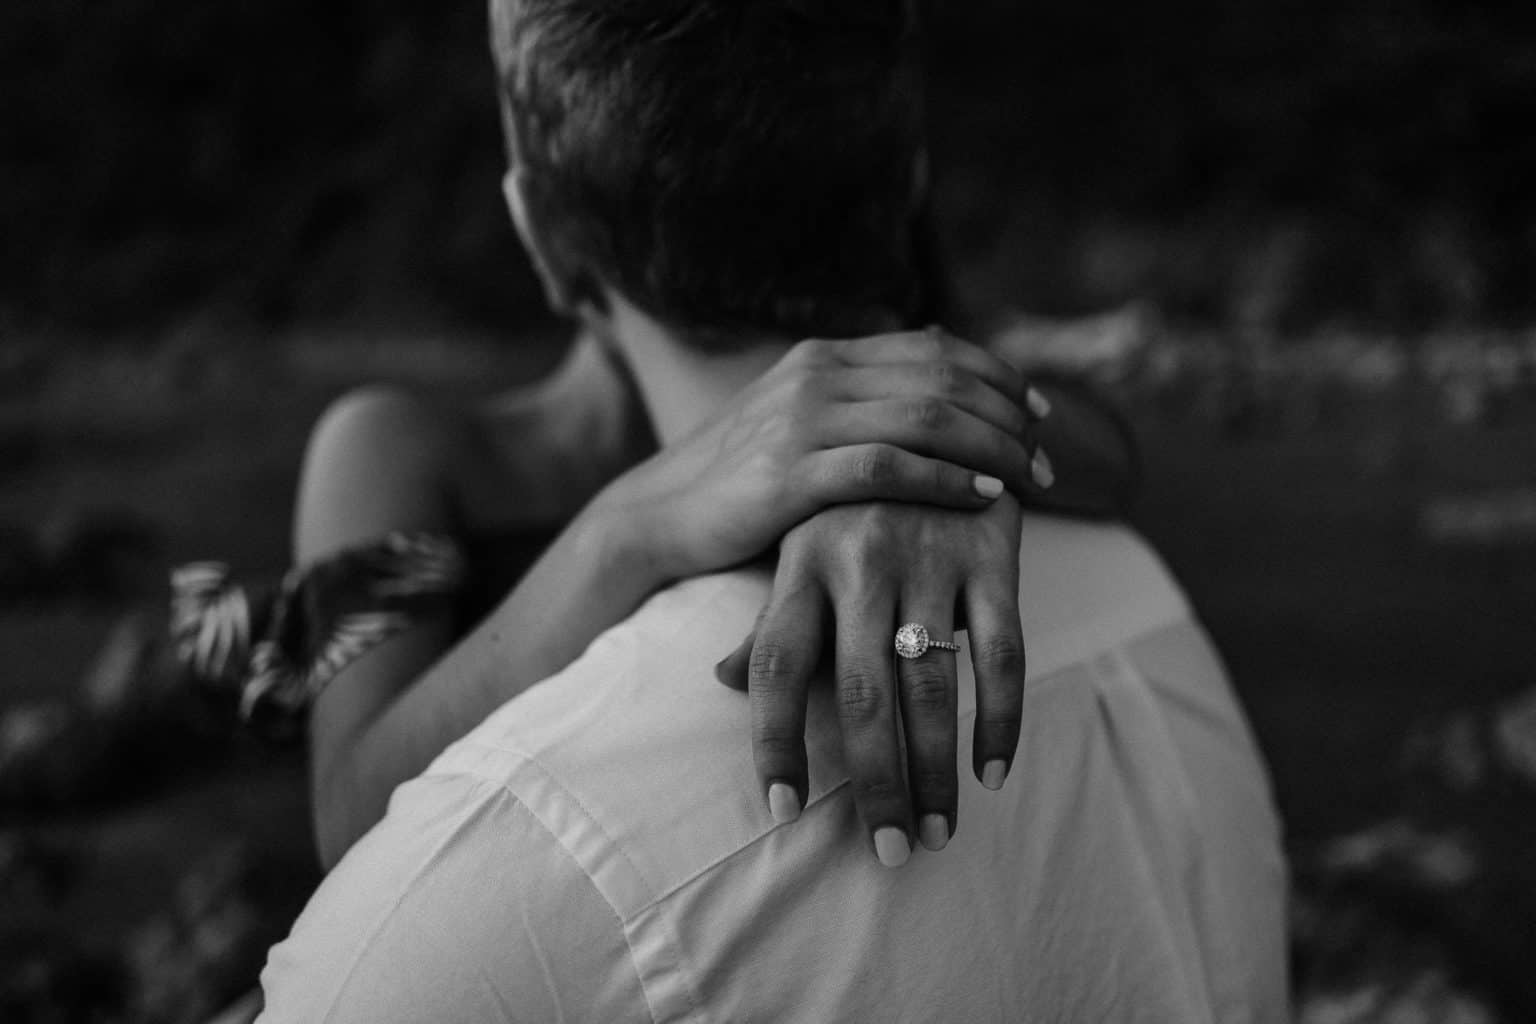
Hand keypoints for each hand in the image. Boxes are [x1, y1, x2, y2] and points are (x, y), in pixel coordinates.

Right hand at [601, 328, 1051, 582]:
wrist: (656, 517)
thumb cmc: (738, 480)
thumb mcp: (798, 420)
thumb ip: (859, 398)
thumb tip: (933, 376)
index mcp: (825, 356)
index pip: (936, 349)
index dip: (999, 375)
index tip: (1040, 410)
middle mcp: (817, 375)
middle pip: (943, 379)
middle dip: (1008, 415)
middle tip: (1047, 455)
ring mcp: (801, 421)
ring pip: (927, 419)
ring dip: (993, 448)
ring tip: (1031, 480)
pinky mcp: (789, 475)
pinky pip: (888, 468)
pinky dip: (946, 479)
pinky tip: (982, 497)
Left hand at [716, 494, 1026, 867]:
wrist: (936, 409)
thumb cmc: (853, 503)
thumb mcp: (801, 546)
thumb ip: (771, 618)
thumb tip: (721, 682)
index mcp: (800, 562)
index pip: (772, 665)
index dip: (774, 742)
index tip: (783, 811)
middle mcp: (859, 560)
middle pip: (859, 694)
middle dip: (873, 783)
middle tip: (887, 852)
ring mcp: (928, 555)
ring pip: (932, 686)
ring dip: (935, 771)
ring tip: (935, 833)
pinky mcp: (991, 553)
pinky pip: (1002, 653)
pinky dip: (1000, 719)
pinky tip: (993, 773)